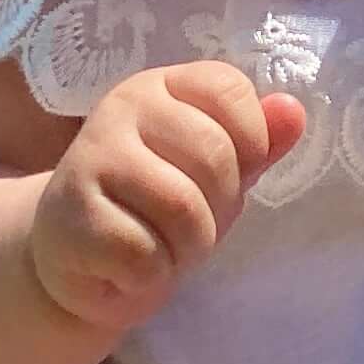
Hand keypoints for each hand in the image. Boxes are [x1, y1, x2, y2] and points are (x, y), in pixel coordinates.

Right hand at [28, 62, 308, 330]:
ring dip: (187, 248)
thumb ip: (255, 142)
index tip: (225, 176)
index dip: (249, 144)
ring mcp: (91, 158)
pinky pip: (144, 254)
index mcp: (161, 88)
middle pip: (214, 157)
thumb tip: (293, 111)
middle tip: (190, 226)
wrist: (70, 255)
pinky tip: (131, 268)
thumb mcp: (210, 171)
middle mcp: (122, 108)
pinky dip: (151, 276)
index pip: (229, 90)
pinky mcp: (72, 216)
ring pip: (182, 208)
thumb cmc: (150, 206)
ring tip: (163, 249)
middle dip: (219, 209)